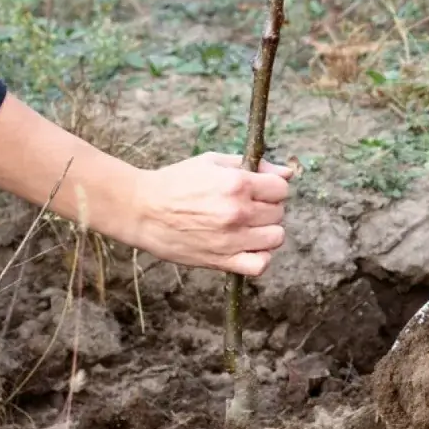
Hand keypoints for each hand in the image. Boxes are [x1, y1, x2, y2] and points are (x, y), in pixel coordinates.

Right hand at [128, 152, 295, 275]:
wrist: (141, 210)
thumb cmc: (176, 182)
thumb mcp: (212, 162)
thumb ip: (253, 166)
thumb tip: (288, 172)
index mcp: (237, 183)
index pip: (281, 188)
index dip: (272, 187)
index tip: (259, 189)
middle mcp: (238, 212)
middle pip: (279, 212)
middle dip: (267, 207)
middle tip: (247, 207)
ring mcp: (232, 238)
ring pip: (275, 238)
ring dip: (266, 232)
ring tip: (247, 226)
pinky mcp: (222, 260)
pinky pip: (259, 265)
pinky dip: (260, 257)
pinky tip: (248, 247)